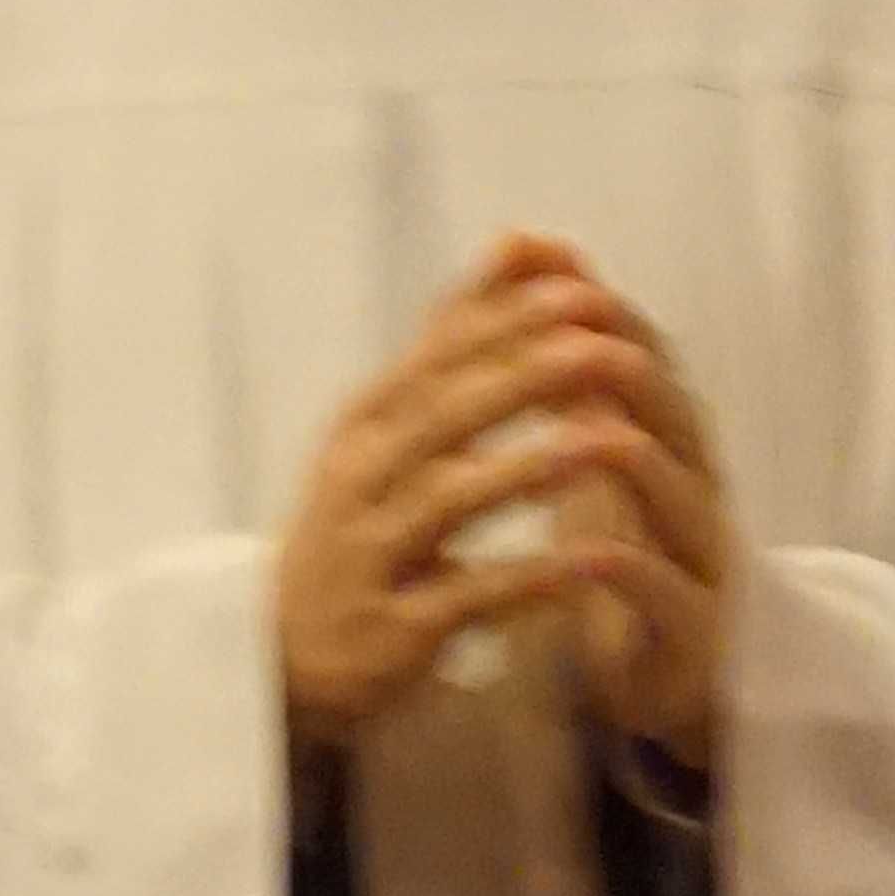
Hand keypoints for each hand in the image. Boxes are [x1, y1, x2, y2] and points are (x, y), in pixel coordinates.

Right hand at [274, 234, 684, 750]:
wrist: (285, 658)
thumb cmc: (368, 516)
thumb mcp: (398, 424)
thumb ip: (461, 335)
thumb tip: (522, 237)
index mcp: (368, 420)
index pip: (438, 355)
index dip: (509, 322)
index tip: (586, 290)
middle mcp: (358, 479)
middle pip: (442, 417)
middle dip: (525, 379)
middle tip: (603, 347)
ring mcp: (367, 556)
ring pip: (448, 501)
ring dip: (531, 468)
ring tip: (609, 442)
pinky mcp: (388, 633)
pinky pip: (464, 598)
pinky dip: (527, 579)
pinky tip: (589, 561)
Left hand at [550, 278, 733, 770]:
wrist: (661, 676)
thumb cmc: (619, 546)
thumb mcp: (582, 449)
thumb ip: (554, 356)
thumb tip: (521, 241)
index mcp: (665, 434)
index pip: (641, 353)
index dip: (600, 312)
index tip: (548, 276)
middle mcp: (693, 478)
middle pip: (671, 408)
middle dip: (625, 368)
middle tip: (577, 336)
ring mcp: (700, 550)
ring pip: (679, 491)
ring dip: (632, 460)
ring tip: (585, 436)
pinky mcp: (694, 625)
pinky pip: (665, 590)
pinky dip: (627, 568)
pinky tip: (583, 552)